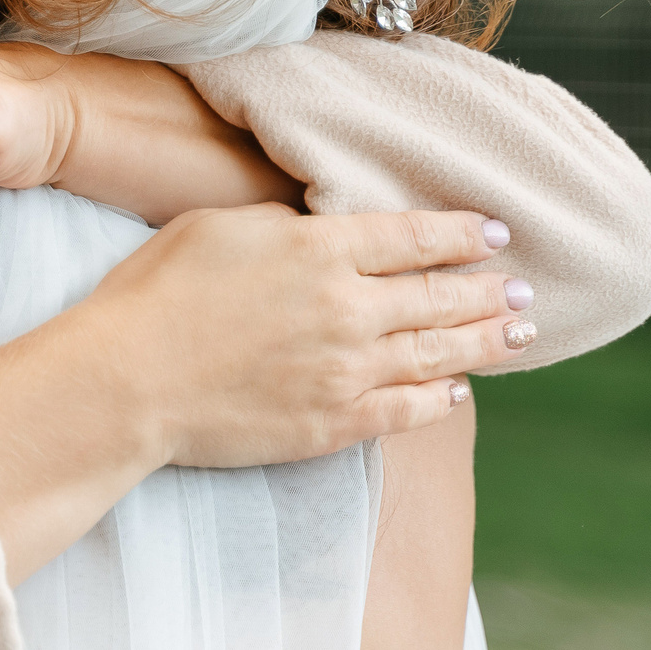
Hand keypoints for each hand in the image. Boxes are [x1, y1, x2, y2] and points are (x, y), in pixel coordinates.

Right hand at [68, 204, 530, 466]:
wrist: (126, 381)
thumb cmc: (155, 294)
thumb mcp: (217, 227)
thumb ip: (283, 225)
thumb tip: (320, 229)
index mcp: (320, 249)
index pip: (414, 237)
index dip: (461, 233)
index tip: (493, 232)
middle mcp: (348, 308)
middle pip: (441, 296)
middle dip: (489, 290)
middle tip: (524, 288)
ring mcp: (346, 371)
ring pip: (438, 353)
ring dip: (487, 341)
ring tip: (521, 331)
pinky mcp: (331, 423)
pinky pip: (406, 411)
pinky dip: (440, 399)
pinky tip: (459, 391)